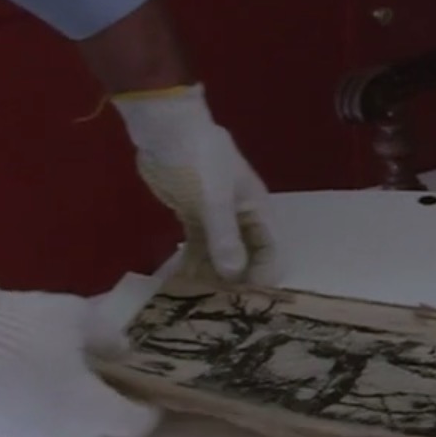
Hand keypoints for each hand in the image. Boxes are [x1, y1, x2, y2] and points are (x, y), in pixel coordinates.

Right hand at [0, 281, 160, 436]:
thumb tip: (121, 350)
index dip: (146, 415)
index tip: (148, 399)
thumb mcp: (78, 318)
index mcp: (91, 409)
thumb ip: (107, 338)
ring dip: (73, 423)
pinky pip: (32, 435)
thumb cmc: (27, 326)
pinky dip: (41, 420)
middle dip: (110, 421)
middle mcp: (64, 435)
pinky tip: (32, 395)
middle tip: (110, 395)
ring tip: (68, 395)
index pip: (133, 427)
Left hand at [113, 83, 279, 282]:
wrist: (166, 130)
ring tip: (200, 300)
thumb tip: (235, 276)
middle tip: (219, 306)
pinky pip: (199, 245)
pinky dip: (195, 261)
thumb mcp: (214, 201)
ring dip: (213, 273)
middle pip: (246, 254)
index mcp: (255, 208)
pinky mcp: (193, 214)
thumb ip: (225, 238)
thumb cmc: (199, 161)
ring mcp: (216, 216)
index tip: (248, 301)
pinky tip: (184, 281)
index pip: (270, 248)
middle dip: (237, 279)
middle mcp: (240, 216)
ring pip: (221, 252)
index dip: (263, 274)